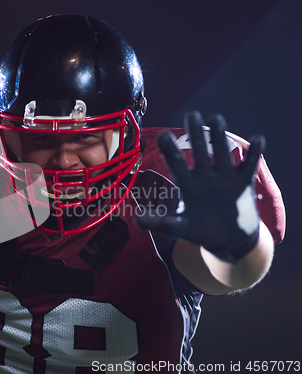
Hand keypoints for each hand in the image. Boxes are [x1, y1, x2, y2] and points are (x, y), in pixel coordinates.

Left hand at [137, 111, 263, 262]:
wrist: (229, 240)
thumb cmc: (201, 232)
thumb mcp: (180, 227)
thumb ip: (159, 222)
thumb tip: (135, 219)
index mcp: (187, 185)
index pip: (177, 164)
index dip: (171, 150)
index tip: (163, 134)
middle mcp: (204, 176)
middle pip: (199, 151)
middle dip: (196, 134)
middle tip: (191, 114)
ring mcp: (224, 177)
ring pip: (222, 152)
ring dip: (219, 137)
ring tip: (216, 118)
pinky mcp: (242, 181)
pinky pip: (248, 165)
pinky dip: (254, 153)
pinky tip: (257, 138)